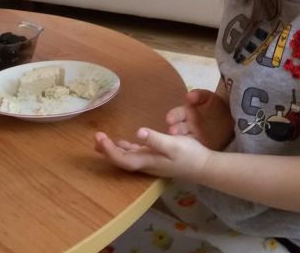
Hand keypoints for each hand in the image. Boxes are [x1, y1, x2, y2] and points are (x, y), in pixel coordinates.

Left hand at [94, 128, 211, 179]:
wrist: (203, 166)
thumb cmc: (189, 154)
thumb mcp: (173, 144)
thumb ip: (155, 139)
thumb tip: (138, 132)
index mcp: (147, 161)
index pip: (122, 158)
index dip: (109, 150)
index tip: (100, 138)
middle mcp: (145, 164)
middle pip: (120, 160)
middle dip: (106, 150)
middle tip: (96, 137)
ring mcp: (150, 161)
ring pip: (126, 157)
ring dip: (113, 150)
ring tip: (101, 141)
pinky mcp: (156, 158)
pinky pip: (135, 154)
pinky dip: (126, 148)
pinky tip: (123, 143)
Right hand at [165, 89, 233, 150]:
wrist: (233, 119)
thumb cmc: (218, 106)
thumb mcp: (210, 98)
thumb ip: (199, 95)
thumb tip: (188, 96)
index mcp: (188, 112)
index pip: (177, 114)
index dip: (173, 116)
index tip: (169, 119)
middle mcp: (188, 125)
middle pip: (178, 128)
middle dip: (174, 130)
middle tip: (172, 132)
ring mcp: (193, 136)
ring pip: (184, 139)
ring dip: (179, 140)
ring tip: (178, 141)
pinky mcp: (200, 146)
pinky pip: (193, 147)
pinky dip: (190, 148)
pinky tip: (188, 148)